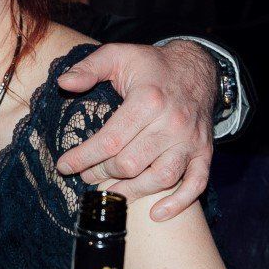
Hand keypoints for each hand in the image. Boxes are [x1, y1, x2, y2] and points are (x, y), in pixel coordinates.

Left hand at [55, 41, 216, 220]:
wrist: (197, 67)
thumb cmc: (151, 65)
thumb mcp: (118, 55)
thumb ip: (88, 68)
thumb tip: (63, 83)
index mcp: (148, 99)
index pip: (110, 140)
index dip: (83, 157)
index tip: (65, 166)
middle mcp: (172, 122)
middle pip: (130, 163)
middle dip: (101, 173)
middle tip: (86, 175)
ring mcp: (190, 140)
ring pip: (160, 178)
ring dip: (131, 191)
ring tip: (110, 193)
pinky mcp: (205, 151)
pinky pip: (196, 183)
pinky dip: (179, 202)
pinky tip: (156, 213)